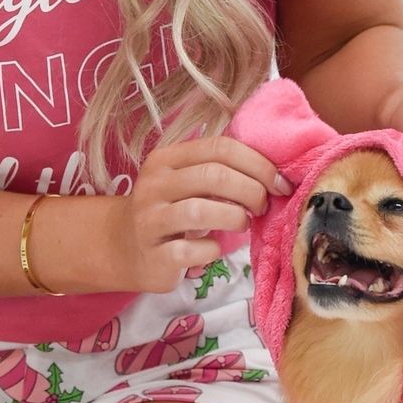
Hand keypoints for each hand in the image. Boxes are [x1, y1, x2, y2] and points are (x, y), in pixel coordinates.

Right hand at [104, 136, 290, 293]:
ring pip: (200, 211)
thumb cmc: (169, 210)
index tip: (279, 183)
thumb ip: (220, 171)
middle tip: (264, 206)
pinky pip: (191, 250)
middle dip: (251, 190)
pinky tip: (214, 249)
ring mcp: (150, 220)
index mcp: (166, 159)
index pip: (220, 147)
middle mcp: (154, 184)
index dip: (258, 163)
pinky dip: (213, 250)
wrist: (123, 246)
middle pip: (213, 175)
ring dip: (235, 218)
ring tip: (244, 224)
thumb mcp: (186, 181)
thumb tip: (274, 175)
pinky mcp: (154, 255)